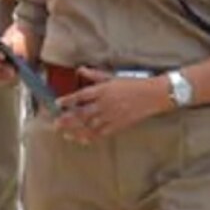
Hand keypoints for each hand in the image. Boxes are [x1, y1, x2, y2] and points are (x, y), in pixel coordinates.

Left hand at [55, 69, 171, 143]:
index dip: (68, 100)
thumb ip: (95, 75)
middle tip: (55, 124)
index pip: (81, 96)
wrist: (153, 95)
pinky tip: (82, 140)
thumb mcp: (112, 76)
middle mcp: (105, 104)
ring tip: (65, 134)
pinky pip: (103, 133)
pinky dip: (92, 137)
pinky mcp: (119, 125)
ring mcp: (112, 116)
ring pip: (90, 125)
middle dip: (68, 119)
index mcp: (102, 90)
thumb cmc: (132, 83)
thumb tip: (79, 69)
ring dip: (77, 130)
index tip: (57, 104)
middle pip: (82, 113)